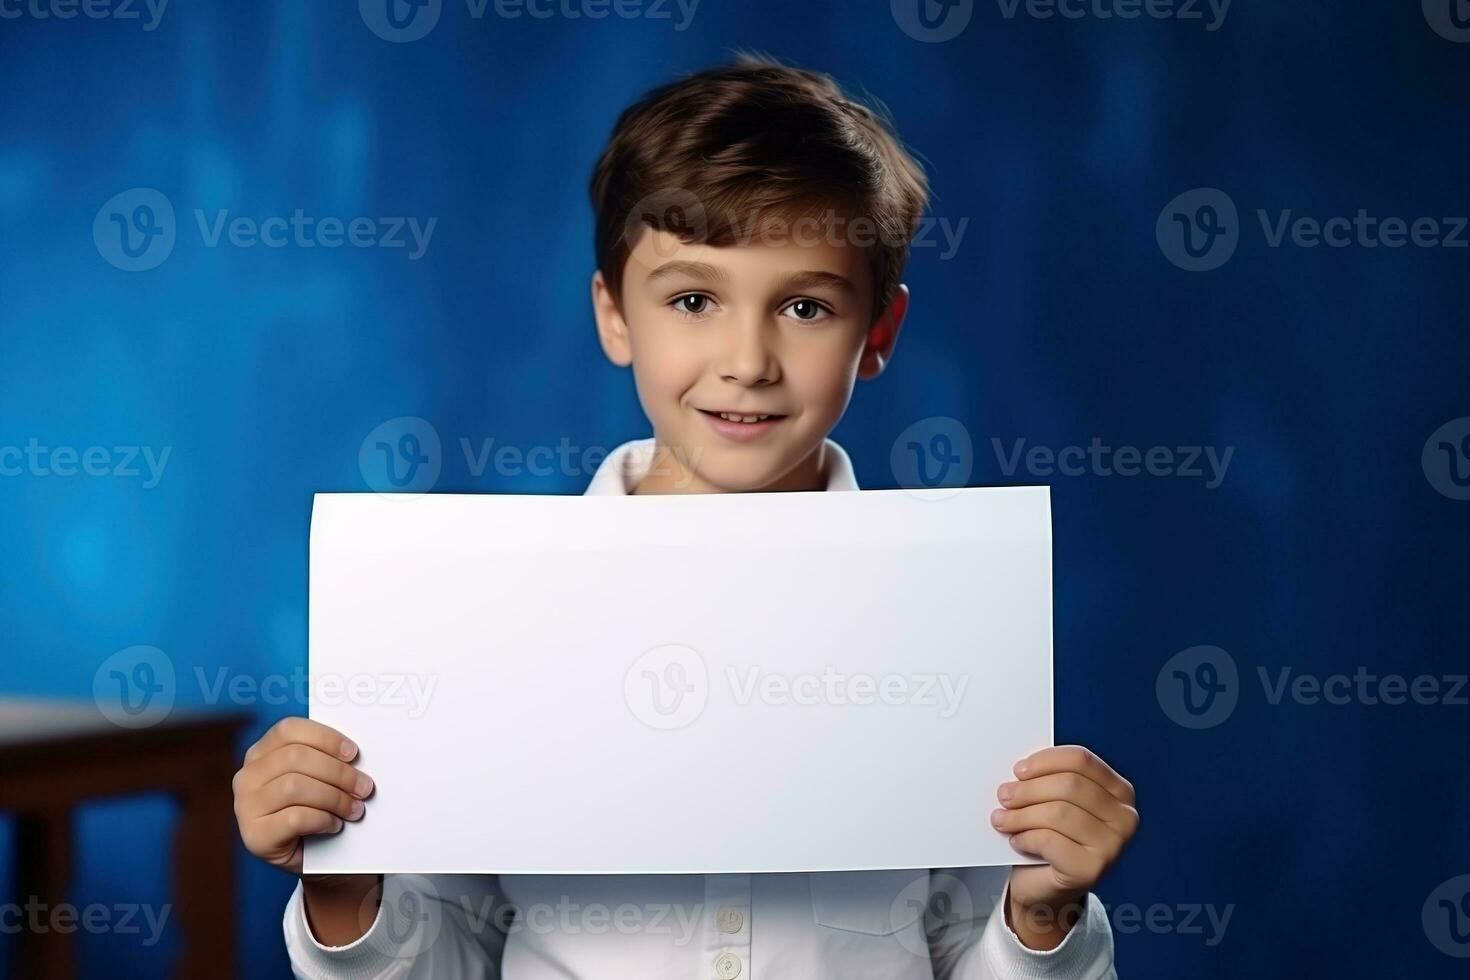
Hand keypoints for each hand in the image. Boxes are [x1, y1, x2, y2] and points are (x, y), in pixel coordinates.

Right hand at [233, 717, 382, 943]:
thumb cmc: (317, 809)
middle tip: (365, 787)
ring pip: (294, 787)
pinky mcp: (254, 836)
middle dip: (338, 772)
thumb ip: (326, 760)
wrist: (312, 858)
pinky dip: (322, 820)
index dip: (325, 738)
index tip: (353, 753)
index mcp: (261, 753)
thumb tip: (355, 755)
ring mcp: (245, 807)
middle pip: (295, 757)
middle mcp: (247, 777)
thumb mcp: (318, 779)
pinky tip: (334, 825)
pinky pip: (294, 818)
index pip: (289, 730)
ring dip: (334, 797)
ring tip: (354, 809)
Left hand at [990, 745, 1137, 949]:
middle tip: (1004, 795)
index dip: (1045, 761)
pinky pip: (1049, 841)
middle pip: (1068, 785)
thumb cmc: (1052, 840)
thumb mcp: (1056, 802)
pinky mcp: (1093, 869)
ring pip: (1057, 812)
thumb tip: (1020, 770)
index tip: (1019, 770)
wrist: (1048, 891)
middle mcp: (1125, 818)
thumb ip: (1049, 781)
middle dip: (1028, 789)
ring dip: (1021, 814)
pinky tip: (1017, 840)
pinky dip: (1026, 837)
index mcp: (1120, 792)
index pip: (1081, 760)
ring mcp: (1112, 846)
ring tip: (1002, 819)